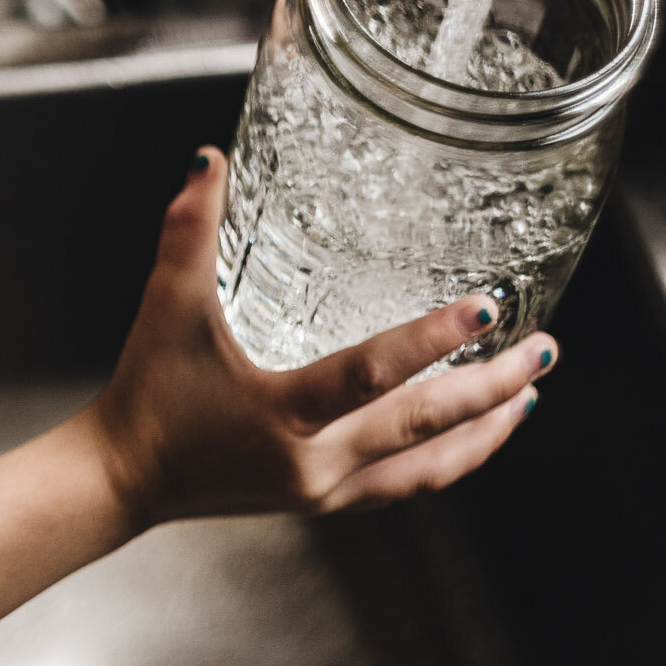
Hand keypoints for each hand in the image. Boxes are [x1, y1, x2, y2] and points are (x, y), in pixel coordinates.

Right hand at [87, 148, 552, 527]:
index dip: (432, 341)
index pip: (373, 375)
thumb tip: (210, 162)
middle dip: (493, 389)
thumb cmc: (146, 396)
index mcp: (282, 413)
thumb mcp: (165, 309)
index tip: (488, 309)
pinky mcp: (322, 502)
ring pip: (429, 468)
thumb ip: (188, 233)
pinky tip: (472, 435)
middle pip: (426, 427)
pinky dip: (448, 459)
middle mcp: (314, 461)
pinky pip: (405, 484)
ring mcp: (324, 490)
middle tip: (543, 350)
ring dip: (485, 432)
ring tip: (528, 397)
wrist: (122, 478)